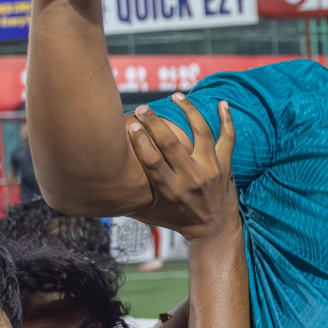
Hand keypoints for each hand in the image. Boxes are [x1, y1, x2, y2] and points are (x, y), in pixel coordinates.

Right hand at [125, 94, 238, 241]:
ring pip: (201, 132)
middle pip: (171, 143)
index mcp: (170, 189)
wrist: (215, 232)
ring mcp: (210, 170)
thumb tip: (99, 186)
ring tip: (176, 96)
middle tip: (143, 108)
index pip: (152, 160)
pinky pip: (228, 138)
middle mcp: (191, 178)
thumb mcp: (150, 211)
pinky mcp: (225, 166)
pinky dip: (227, 120)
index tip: (129, 125)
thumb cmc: (177, 220)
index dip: (139, 141)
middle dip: (155, 122)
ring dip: (188, 111)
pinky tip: (222, 102)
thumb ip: (130, 196)